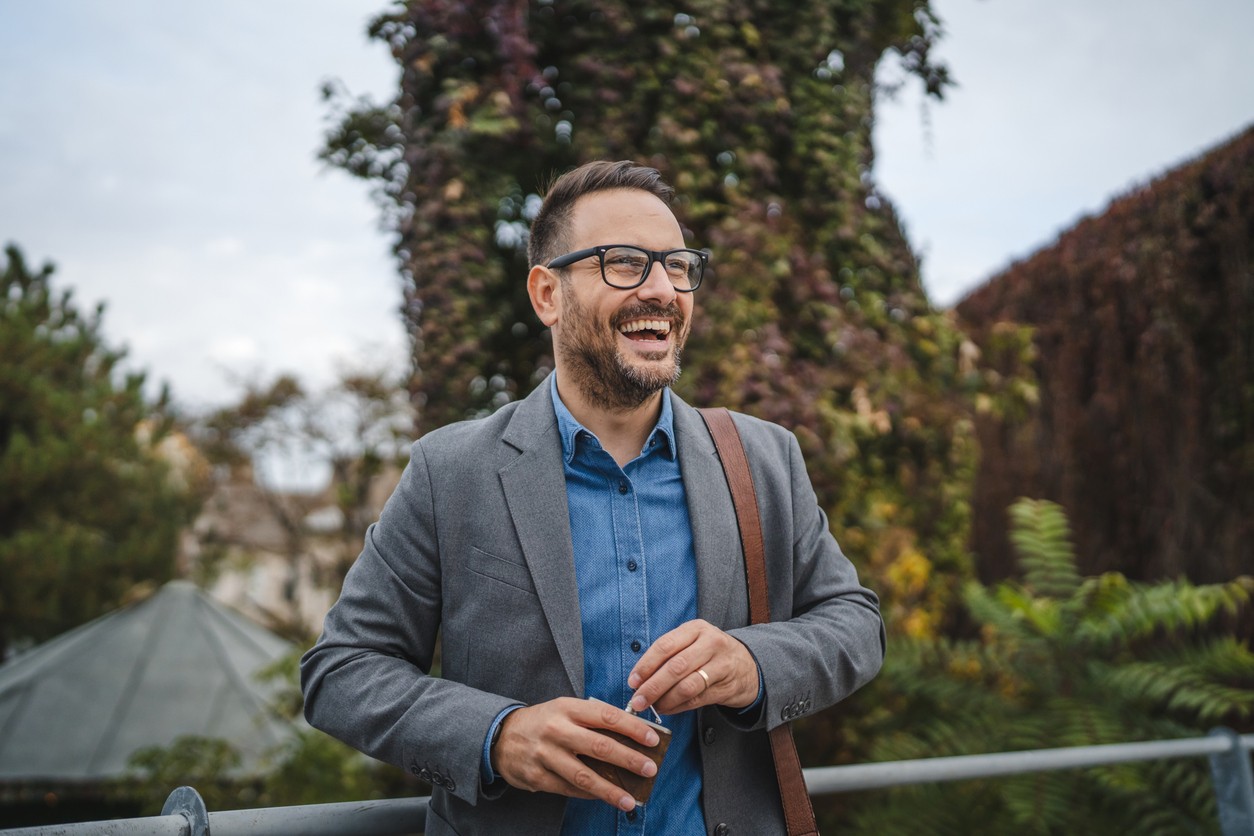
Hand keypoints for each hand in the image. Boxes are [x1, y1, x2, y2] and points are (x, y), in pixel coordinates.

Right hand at [493, 697, 660, 811]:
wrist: (500, 736)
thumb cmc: (543, 721)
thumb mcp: (565, 709)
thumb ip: (593, 719)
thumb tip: (631, 735)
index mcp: (567, 708)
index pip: (607, 716)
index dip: (632, 728)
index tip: (652, 739)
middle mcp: (557, 730)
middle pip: (599, 746)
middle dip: (628, 759)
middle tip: (649, 769)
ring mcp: (546, 755)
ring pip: (584, 775)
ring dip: (611, 789)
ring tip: (630, 799)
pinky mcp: (537, 777)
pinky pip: (569, 789)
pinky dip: (590, 795)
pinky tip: (605, 798)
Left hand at [627, 619, 759, 714]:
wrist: (748, 665)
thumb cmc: (709, 653)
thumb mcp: (692, 642)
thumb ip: (669, 655)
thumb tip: (639, 679)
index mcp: (696, 628)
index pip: (665, 645)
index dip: (646, 665)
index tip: (633, 681)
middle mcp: (710, 643)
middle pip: (675, 667)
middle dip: (653, 686)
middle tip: (638, 701)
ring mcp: (721, 665)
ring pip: (687, 686)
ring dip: (665, 700)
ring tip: (653, 707)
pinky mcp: (727, 686)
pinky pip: (697, 699)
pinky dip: (678, 707)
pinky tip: (668, 709)